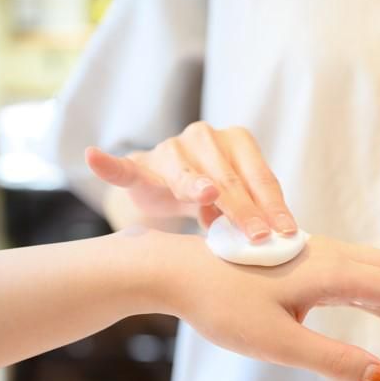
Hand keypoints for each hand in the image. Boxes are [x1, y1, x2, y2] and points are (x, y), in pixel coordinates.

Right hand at [86, 122, 295, 240]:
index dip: (272, 206)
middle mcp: (205, 137)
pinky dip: (109, 164)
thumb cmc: (213, 195)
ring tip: (206, 195)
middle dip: (244, 210)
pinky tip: (93, 157)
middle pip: (227, 178)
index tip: (285, 233)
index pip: (259, 176)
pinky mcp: (140, 166)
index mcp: (237, 142)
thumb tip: (282, 242)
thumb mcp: (237, 202)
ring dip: (194, 186)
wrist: (168, 184)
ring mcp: (169, 151)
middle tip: (257, 236)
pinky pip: (124, 167)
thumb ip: (255, 214)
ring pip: (184, 173)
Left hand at [145, 229, 379, 380]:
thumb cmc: (221, 305)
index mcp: (328, 272)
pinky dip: (374, 272)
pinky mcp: (290, 252)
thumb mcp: (279, 342)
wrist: (174, 269)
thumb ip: (335, 360)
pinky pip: (346, 261)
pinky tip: (370, 282)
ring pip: (367, 261)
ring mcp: (306, 248)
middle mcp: (324, 253)